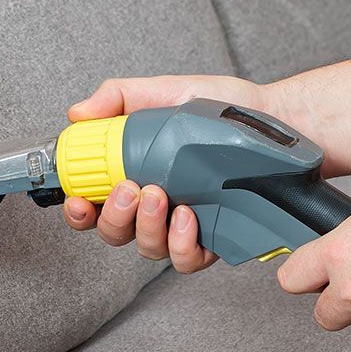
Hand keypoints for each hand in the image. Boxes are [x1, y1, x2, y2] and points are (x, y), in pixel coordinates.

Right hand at [60, 74, 269, 273]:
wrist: (273, 117)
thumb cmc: (219, 107)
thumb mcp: (164, 92)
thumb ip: (119, 98)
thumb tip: (77, 114)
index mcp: (134, 175)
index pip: (93, 204)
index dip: (78, 211)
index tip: (78, 200)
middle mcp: (155, 206)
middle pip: (115, 233)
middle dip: (114, 217)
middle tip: (130, 190)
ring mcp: (183, 225)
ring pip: (148, 248)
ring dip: (146, 228)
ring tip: (160, 196)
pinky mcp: (214, 239)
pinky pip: (187, 260)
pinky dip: (181, 244)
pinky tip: (188, 217)